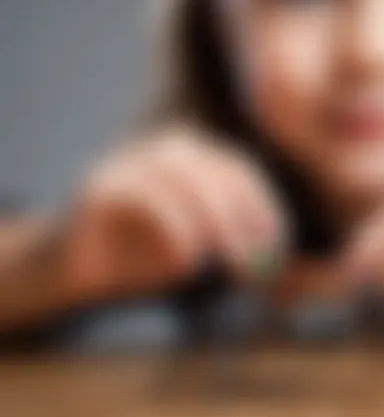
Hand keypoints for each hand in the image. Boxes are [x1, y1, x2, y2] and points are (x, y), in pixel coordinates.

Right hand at [53, 127, 285, 304]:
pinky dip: (175, 227)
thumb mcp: (199, 248)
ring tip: (229, 262)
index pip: (239, 171)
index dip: (263, 207)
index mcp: (196, 157)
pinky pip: (146, 197)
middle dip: (244, 218)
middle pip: (218, 170)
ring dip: (214, 222)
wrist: (73, 267)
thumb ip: (231, 243)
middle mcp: (166, 149)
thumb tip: (278, 259)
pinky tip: (187, 260)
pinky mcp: (101, 184)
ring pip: (185, 178)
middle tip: (256, 262)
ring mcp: (132, 161)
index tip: (277, 246)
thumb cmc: (145, 256)